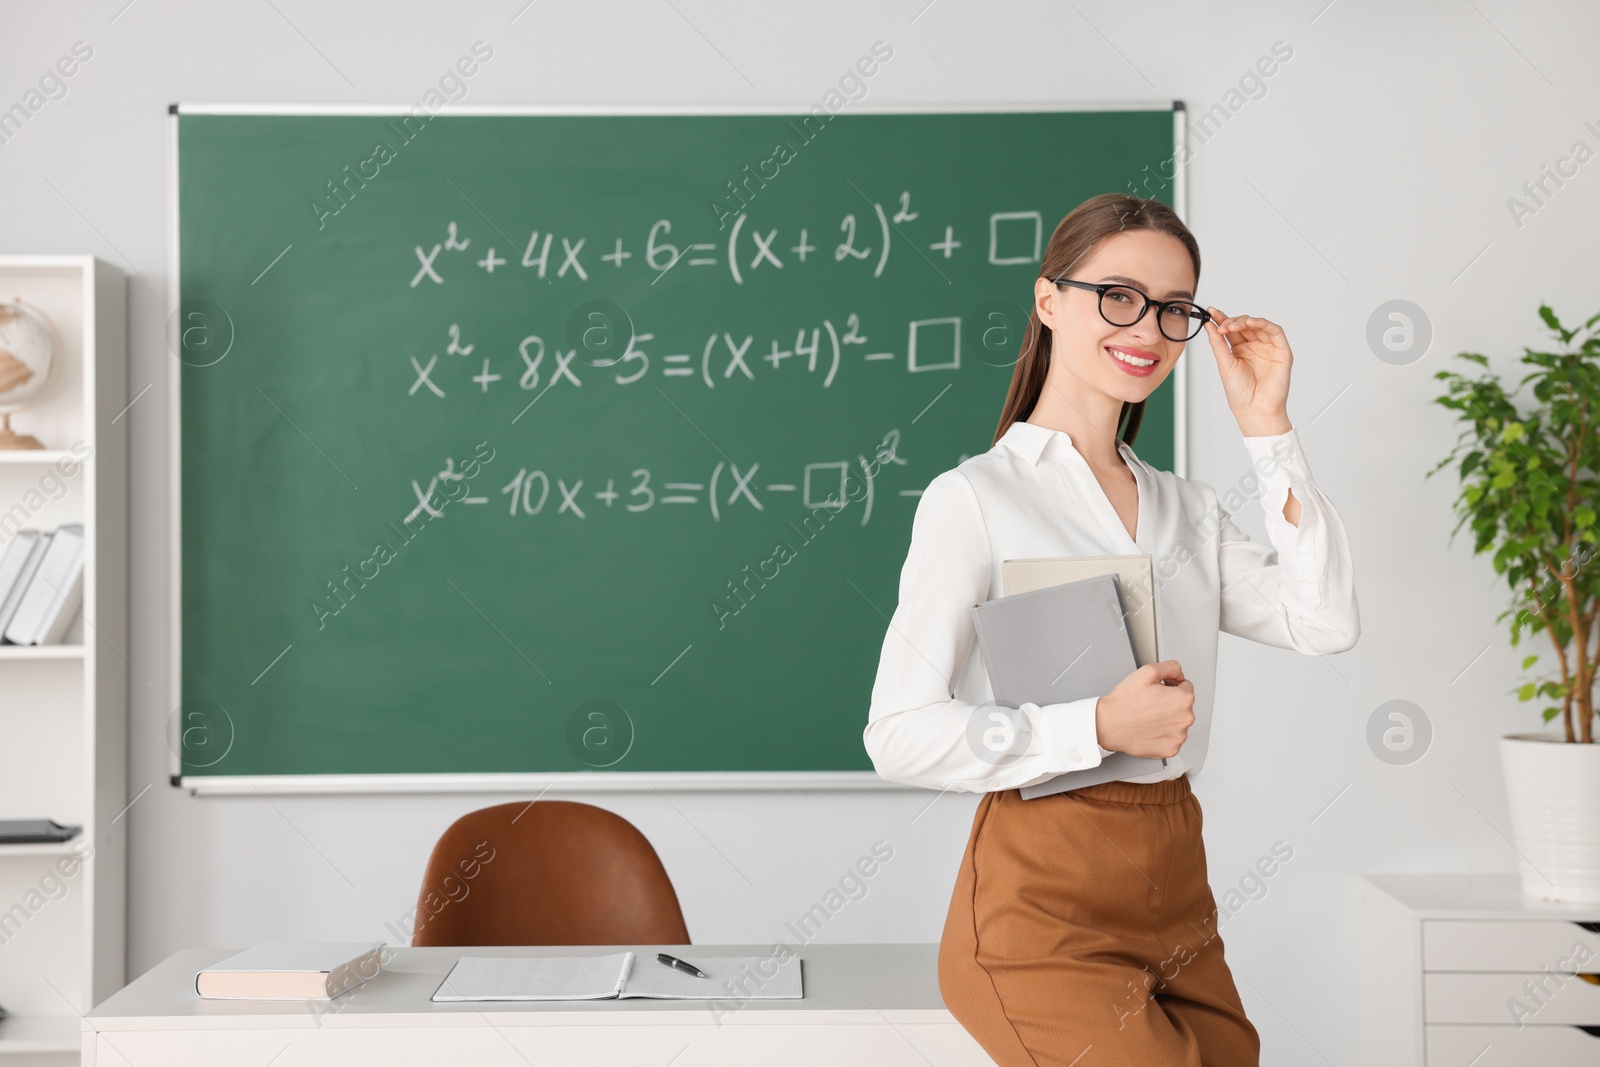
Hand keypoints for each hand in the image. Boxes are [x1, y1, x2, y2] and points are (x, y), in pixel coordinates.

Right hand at [1094, 660, 1194, 759]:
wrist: (1108, 725)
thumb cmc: (1125, 702)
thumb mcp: (1147, 671)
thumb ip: (1171, 667)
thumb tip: (1179, 673)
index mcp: (1184, 699)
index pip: (1186, 686)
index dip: (1170, 685)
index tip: (1158, 690)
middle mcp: (1186, 719)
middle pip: (1183, 705)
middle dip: (1170, 702)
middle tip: (1150, 703)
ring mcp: (1179, 736)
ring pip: (1178, 722)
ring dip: (1167, 718)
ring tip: (1148, 716)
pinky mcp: (1171, 749)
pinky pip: (1172, 738)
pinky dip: (1163, 734)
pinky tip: (1149, 728)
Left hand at [1202, 307, 1292, 435]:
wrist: (1254, 409)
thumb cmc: (1240, 393)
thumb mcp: (1224, 364)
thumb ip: (1218, 343)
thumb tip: (1209, 325)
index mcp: (1240, 350)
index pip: (1232, 330)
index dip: (1222, 319)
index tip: (1210, 312)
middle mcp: (1254, 347)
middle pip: (1244, 325)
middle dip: (1232, 321)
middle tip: (1221, 325)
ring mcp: (1268, 348)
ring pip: (1259, 325)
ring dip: (1245, 321)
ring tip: (1232, 326)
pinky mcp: (1282, 351)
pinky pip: (1275, 331)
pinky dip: (1263, 324)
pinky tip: (1250, 323)